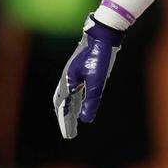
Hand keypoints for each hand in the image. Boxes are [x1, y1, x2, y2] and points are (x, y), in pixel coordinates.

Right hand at [53, 15, 123, 138]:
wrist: (104, 32)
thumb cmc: (100, 54)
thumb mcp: (98, 79)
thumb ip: (92, 99)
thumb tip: (86, 119)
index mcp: (68, 81)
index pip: (63, 107)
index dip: (65, 122)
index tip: (69, 135)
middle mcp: (68, 77)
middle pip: (63, 103)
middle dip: (66, 118)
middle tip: (70, 133)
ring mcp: (74, 72)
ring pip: (69, 96)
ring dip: (71, 109)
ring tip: (74, 122)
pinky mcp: (83, 68)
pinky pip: (76, 88)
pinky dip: (77, 99)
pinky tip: (82, 102)